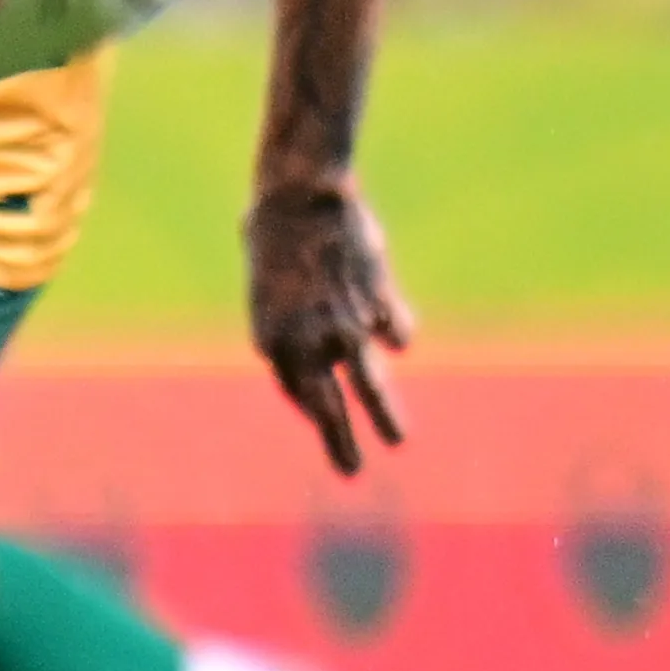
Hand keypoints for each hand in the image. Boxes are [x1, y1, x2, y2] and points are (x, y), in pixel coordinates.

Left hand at [245, 176, 413, 475]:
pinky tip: (399, 339)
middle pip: (327, 408)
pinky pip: (395, 331)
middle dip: (338, 442)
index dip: (311, 403)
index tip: (323, 415)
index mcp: (271, 341)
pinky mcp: (377, 307)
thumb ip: (294, 315)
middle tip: (350, 472)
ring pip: (370, 386)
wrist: (301, 198)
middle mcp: (307, 345)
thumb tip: (317, 330)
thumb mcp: (271, 280)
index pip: (296, 389)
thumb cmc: (273, 229)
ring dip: (384, 418)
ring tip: (397, 442)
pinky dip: (398, 334)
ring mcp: (345, 329)